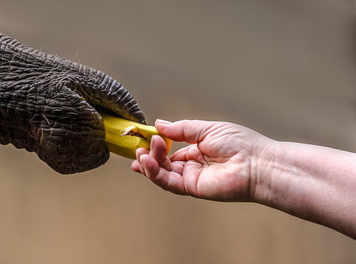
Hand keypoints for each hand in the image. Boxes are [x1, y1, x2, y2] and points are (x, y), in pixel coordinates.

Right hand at [131, 120, 271, 201]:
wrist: (257, 162)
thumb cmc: (240, 144)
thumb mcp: (206, 129)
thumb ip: (181, 129)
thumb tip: (158, 124)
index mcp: (197, 150)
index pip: (170, 149)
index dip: (155, 145)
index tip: (142, 138)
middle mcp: (193, 165)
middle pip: (163, 162)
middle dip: (149, 154)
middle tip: (140, 146)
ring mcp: (192, 177)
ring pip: (162, 173)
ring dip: (148, 163)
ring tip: (142, 153)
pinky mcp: (192, 188)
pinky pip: (168, 182)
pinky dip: (155, 173)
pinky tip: (147, 161)